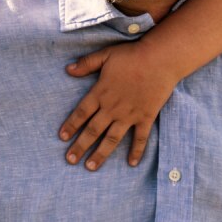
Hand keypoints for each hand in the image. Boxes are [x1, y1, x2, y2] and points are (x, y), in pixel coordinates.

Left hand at [58, 41, 178, 170]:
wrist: (160, 60)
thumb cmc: (132, 56)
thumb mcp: (106, 55)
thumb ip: (87, 64)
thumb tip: (68, 69)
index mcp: (101, 92)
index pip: (81, 112)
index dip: (71, 125)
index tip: (62, 137)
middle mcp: (112, 107)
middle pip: (93, 130)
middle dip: (80, 146)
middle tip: (70, 159)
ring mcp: (129, 115)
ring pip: (112, 139)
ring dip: (101, 154)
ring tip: (90, 167)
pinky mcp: (146, 117)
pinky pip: (140, 138)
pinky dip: (136, 151)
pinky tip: (131, 163)